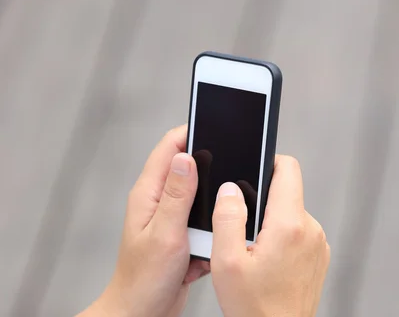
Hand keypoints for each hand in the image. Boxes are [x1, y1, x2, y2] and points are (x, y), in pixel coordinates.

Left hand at [79, 125, 208, 316]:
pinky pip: (204, 221)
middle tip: (232, 169)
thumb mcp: (165, 234)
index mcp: (149, 193)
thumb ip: (177, 195)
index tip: (217, 124)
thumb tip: (187, 157)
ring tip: (217, 220)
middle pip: (189, 166)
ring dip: (212, 205)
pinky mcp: (182, 234)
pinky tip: (210, 245)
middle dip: (212, 167)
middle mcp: (159, 200)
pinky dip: (211, 228)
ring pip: (201, 195)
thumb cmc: (144, 280)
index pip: (170, 147)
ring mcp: (171, 217)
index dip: (192, 131)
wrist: (142, 313)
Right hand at [211, 155, 329, 316]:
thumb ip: (227, 218)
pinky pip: (299, 232)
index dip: (268, 162)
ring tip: (254, 252)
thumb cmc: (254, 309)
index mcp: (289, 225)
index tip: (252, 170)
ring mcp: (318, 244)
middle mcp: (310, 230)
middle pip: (286, 193)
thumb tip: (230, 189)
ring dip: (271, 223)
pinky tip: (268, 262)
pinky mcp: (319, 256)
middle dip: (262, 202)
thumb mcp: (227, 262)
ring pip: (290, 214)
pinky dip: (283, 238)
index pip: (288, 169)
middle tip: (242, 229)